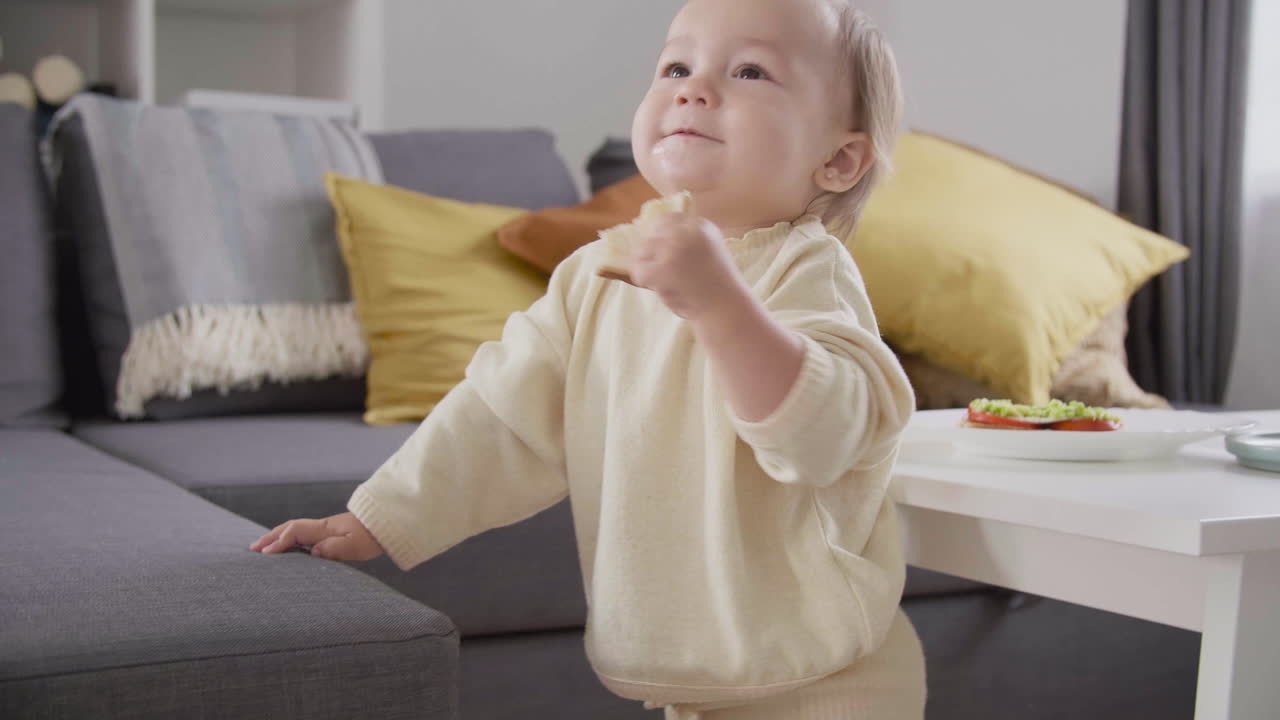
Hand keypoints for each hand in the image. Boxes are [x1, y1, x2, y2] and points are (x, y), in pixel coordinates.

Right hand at [249, 512, 384, 561]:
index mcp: (325, 529)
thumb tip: (313, 552)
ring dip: (277, 538)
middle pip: (290, 528)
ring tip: (263, 549)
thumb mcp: (355, 546)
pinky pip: (303, 535)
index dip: (279, 542)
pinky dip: (289, 539)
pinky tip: (287, 549)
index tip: (265, 555)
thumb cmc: (372, 537)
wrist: (388, 525)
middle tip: (252, 549)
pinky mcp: (331, 534)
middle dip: (270, 538)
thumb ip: (334, 549)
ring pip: (295, 531)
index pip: (295, 532)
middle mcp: (322, 527)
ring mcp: (325, 529)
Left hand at [629, 213, 749, 320]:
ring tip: (667, 283)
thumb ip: (686, 241)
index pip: (667, 220)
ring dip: (648, 269)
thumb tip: (649, 237)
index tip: (666, 256)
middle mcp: (688, 231)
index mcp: (700, 226)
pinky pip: (639, 271)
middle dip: (652, 256)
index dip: (661, 239)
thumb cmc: (717, 287)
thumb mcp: (707, 252)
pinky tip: (659, 289)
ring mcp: (675, 248)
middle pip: (651, 236)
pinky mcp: (664, 267)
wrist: (727, 310)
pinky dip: (644, 282)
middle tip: (667, 275)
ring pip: (641, 253)